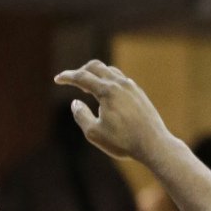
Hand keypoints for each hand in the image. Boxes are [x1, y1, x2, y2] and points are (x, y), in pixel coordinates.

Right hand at [55, 60, 171, 160]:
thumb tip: (75, 103)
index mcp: (107, 91)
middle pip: (96, 67)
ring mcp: (131, 87)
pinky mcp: (139, 93)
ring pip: (109, 71)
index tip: (57, 79)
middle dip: (80, 71)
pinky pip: (119, 79)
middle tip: (71, 80)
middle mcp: (120, 84)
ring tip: (87, 88)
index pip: (82, 77)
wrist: (153, 144)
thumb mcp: (93, 132)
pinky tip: (105, 94)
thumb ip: (80, 115)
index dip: (67, 77)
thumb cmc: (122, 141)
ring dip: (95, 75)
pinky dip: (107, 81)